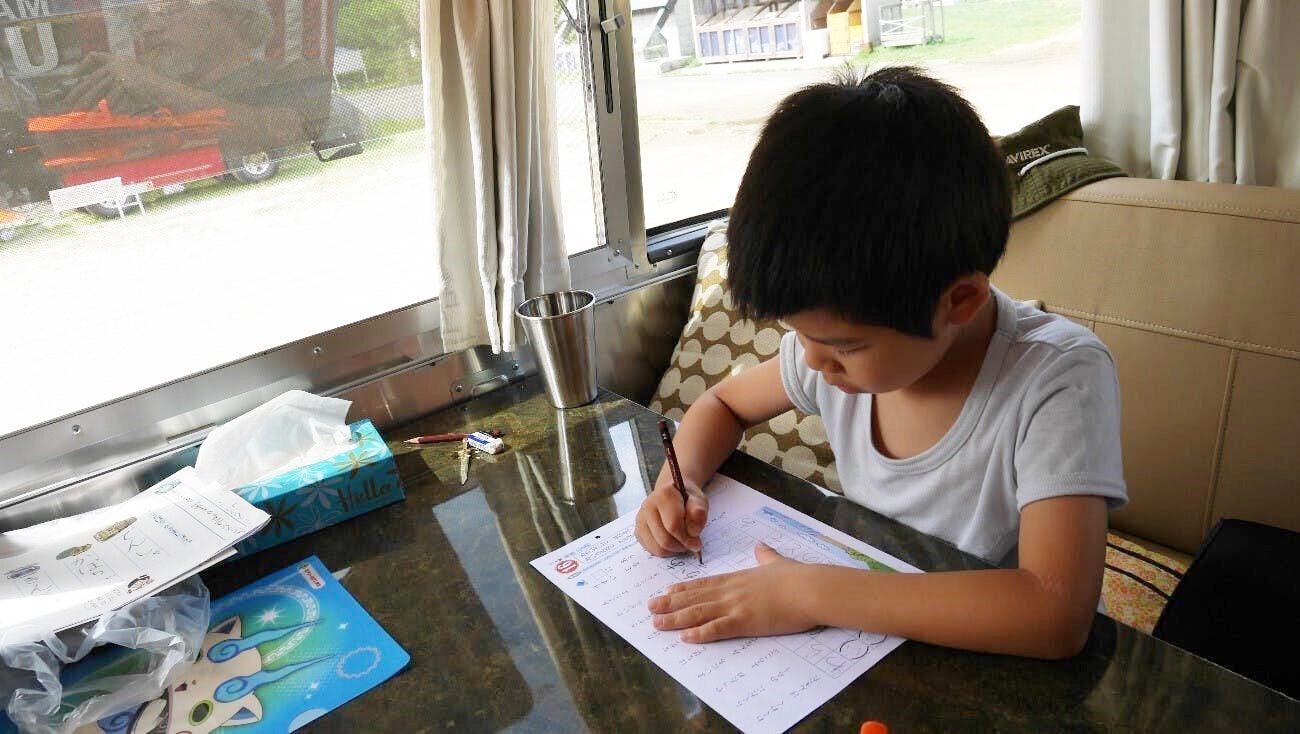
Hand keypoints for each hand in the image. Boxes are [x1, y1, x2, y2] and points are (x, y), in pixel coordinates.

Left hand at [64, 52, 200, 114]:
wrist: (166, 93)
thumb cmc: (152, 91)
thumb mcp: (132, 81)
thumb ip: (115, 83)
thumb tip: (95, 98)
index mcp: (119, 60)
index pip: (96, 56)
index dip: (83, 65)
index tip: (74, 76)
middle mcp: (116, 64)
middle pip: (91, 79)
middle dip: (78, 93)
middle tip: (68, 103)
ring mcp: (119, 74)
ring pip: (97, 92)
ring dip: (86, 105)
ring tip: (77, 114)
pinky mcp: (122, 84)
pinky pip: (110, 101)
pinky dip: (104, 112)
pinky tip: (97, 120)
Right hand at [634, 477, 707, 556]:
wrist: (674, 496)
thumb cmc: (687, 500)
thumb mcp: (699, 502)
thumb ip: (699, 514)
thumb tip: (693, 532)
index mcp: (664, 495)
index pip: (673, 526)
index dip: (687, 539)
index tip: (697, 543)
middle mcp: (647, 506)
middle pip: (664, 540)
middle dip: (681, 546)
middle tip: (691, 543)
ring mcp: (640, 519)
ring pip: (657, 548)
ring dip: (674, 550)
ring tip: (682, 541)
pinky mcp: (638, 531)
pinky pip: (651, 550)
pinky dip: (665, 551)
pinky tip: (673, 541)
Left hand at [648, 543, 817, 642]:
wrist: (810, 588)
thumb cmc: (798, 577)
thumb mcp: (778, 563)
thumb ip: (766, 556)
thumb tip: (760, 546)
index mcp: (738, 578)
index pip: (705, 583)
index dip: (684, 588)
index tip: (666, 590)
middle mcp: (732, 591)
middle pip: (694, 597)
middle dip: (670, 603)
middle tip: (650, 607)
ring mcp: (736, 606)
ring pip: (698, 613)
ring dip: (675, 618)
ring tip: (656, 623)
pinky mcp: (745, 622)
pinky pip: (717, 628)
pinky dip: (699, 633)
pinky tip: (684, 637)